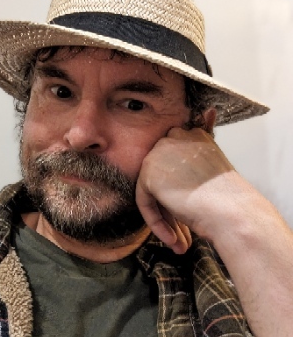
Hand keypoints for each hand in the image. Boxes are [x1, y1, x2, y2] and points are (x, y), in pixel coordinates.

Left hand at [135, 127, 233, 252]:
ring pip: (154, 192)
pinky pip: (145, 202)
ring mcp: (159, 154)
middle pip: (164, 177)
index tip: (190, 212)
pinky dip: (156, 223)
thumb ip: (189, 171)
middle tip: (184, 234)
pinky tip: (173, 240)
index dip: (181, 191)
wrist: (233, 211)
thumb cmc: (231, 199)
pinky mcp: (148, 173)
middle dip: (172, 209)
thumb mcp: (210, 172)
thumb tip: (172, 186)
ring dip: (167, 220)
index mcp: (194, 135)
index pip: (177, 163)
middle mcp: (175, 138)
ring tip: (181, 243)